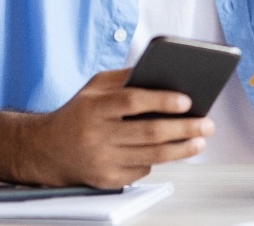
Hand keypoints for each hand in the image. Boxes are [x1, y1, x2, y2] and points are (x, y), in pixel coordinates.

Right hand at [26, 69, 213, 187]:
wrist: (46, 150)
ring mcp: (101, 161)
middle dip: (184, 128)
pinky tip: (172, 151)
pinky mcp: (107, 180)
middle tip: (207, 124)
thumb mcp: (94, 87)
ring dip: (182, 149)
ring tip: (200, 140)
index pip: (131, 102)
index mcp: (93, 108)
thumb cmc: (78, 113)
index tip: (187, 100)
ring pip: (152, 156)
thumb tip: (162, 72)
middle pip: (149, 132)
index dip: (161, 100)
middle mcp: (96, 135)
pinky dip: (159, 159)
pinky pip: (142, 170)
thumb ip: (124, 77)